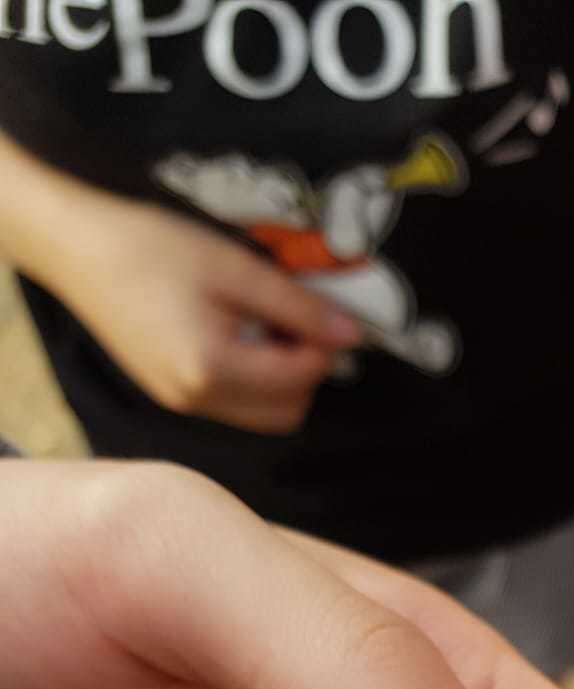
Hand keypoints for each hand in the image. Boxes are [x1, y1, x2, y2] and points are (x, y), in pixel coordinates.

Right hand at [50, 195, 359, 432]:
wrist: (77, 248)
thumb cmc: (151, 247)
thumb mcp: (233, 266)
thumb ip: (296, 305)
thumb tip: (352, 334)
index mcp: (212, 371)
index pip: (300, 380)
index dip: (323, 346)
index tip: (321, 309)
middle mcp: (197, 400)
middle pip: (287, 412)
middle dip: (305, 371)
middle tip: (295, 320)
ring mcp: (182, 403)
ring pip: (262, 414)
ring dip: (281, 378)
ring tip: (264, 324)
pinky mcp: (173, 394)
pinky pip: (233, 403)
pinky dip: (252, 377)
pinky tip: (237, 332)